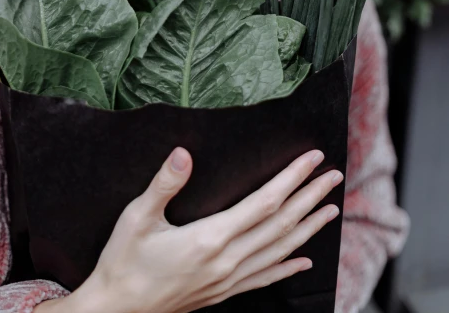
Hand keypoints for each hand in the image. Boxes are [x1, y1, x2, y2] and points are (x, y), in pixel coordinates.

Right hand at [51, 146, 341, 312]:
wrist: (116, 310)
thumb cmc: (123, 262)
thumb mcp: (136, 218)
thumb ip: (163, 184)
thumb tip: (183, 153)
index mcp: (209, 238)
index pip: (263, 202)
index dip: (291, 179)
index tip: (311, 159)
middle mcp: (226, 261)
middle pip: (280, 224)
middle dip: (310, 197)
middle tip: (334, 176)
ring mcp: (228, 280)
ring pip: (280, 251)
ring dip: (308, 228)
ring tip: (330, 209)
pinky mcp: (223, 292)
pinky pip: (265, 278)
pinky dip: (288, 266)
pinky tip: (304, 260)